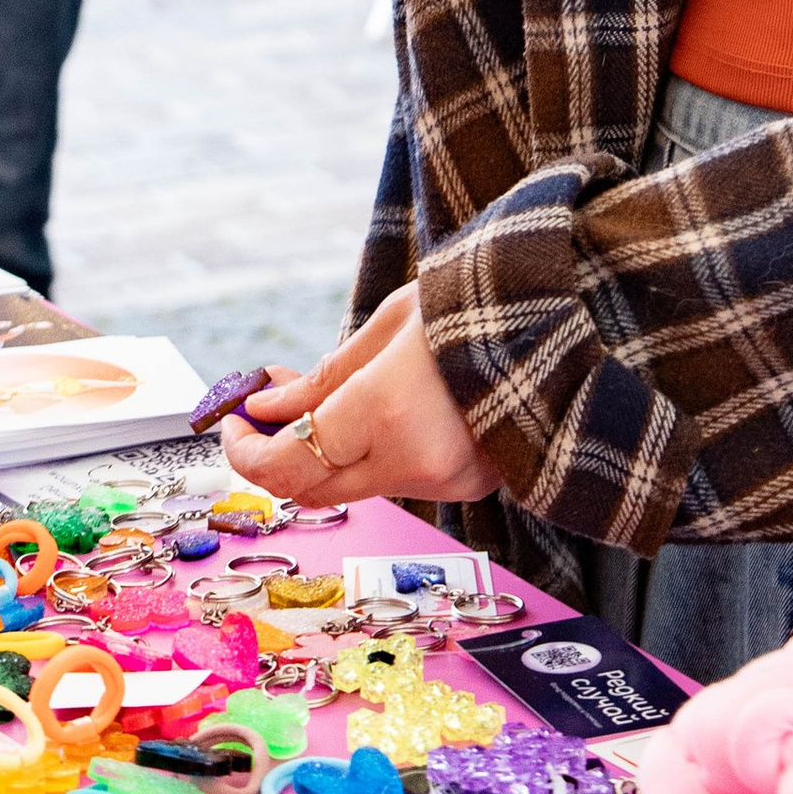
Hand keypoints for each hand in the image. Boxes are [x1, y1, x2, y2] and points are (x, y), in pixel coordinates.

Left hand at [218, 285, 501, 508]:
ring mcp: (445, 482)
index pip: (287, 460)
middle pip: (311, 490)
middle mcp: (412, 460)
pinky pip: (395, 482)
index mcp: (386, 410)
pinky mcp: (467, 487)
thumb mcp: (388, 324)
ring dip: (320, 456)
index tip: (231, 420)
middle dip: (272, 459)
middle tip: (255, 419)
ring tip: (319, 401)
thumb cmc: (471, 303)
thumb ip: (322, 379)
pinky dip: (368, 458)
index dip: (245, 449)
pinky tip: (371, 418)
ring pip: (352, 487)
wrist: (561, 320)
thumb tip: (264, 410)